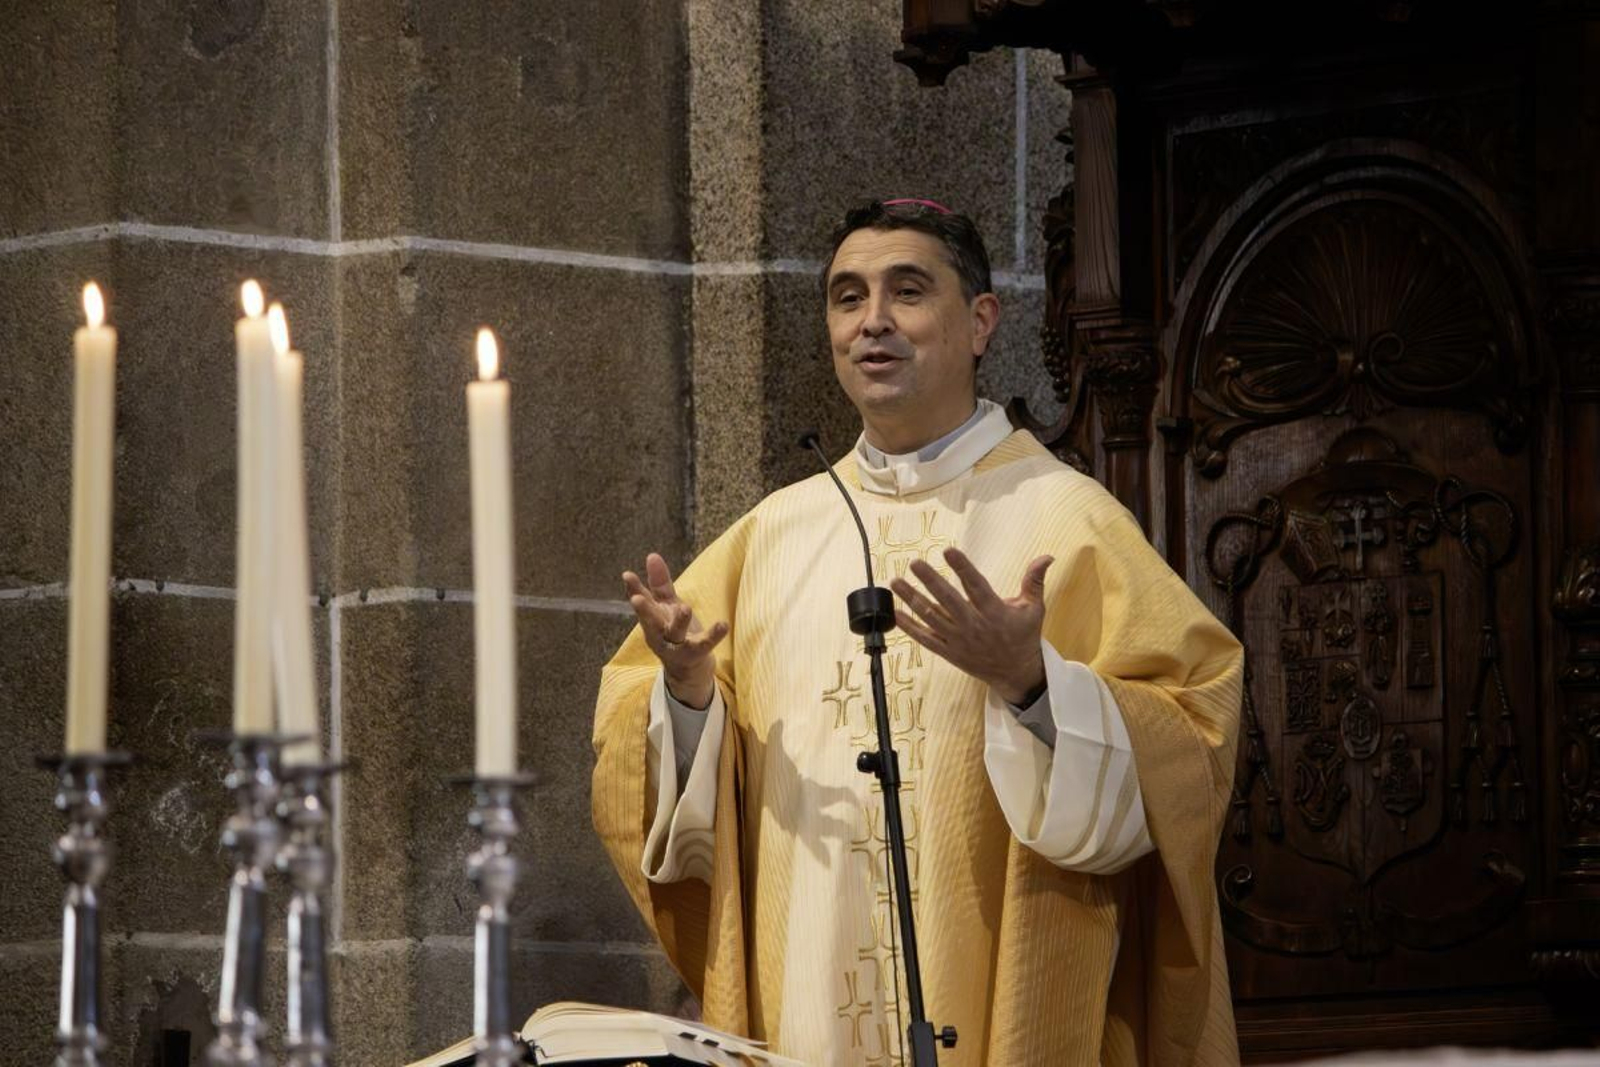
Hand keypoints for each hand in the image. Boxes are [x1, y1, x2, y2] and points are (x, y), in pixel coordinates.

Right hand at [622, 552, 727, 709]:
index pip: (641, 602)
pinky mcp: (694, 655)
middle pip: (650, 621)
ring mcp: (675, 646)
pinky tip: (722, 624)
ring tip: (685, 608)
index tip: (627, 575)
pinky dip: (713, 636)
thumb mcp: (667, 607)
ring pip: (675, 633)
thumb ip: (659, 583)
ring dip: (679, 621)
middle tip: (637, 599)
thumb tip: (651, 555)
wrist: (689, 670)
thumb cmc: (675, 632)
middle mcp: (659, 634)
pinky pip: (704, 645)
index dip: (633, 589)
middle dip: (644, 610)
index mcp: (651, 620)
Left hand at [889, 548, 1052, 705]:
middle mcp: (974, 626)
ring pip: (931, 617)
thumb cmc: (1024, 636)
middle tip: (914, 563)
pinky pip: (925, 638)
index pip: (976, 586)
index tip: (948, 551)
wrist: (1015, 673)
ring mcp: (959, 640)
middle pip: (948, 600)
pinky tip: (895, 612)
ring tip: (896, 581)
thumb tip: (1047, 556)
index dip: (963, 568)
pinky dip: (909, 626)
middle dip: (930, 580)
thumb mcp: (1034, 609)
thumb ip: (1034, 581)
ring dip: (912, 599)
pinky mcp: (949, 652)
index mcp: (995, 612)